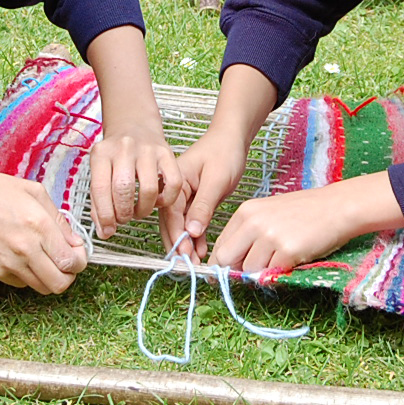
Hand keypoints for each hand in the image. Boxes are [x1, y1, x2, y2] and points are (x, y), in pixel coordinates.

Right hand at [0, 170, 87, 293]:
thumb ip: (59, 218)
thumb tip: (74, 242)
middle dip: (69, 275)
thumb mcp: (33, 191)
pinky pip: (22, 284)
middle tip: (65, 261)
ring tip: (45, 258)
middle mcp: (26, 249)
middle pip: (61, 284)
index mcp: (39, 225)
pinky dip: (29, 275)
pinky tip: (25, 257)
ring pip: (43, 288)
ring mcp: (9, 263)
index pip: (72, 262)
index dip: (80, 261)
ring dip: (50, 277)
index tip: (77, 253)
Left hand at [87, 119, 178, 238]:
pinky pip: (173, 183)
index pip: (101, 189)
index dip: (104, 215)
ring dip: (143, 210)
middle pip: (124, 189)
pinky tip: (156, 201)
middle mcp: (124, 148)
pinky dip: (166, 199)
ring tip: (139, 211)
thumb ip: (98, 201)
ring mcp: (147, 149)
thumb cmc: (114, 154)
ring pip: (149, 189)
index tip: (107, 230)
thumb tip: (104, 231)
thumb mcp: (99, 170)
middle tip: (123, 219)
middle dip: (123, 214)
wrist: (133, 124)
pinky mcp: (167, 153)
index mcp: (102, 153)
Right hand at [159, 127, 247, 260]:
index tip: (183, 255)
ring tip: (196, 263)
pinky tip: (202, 250)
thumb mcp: (215, 179)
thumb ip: (202, 206)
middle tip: (188, 265)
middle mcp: (175, 191)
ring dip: (187, 244)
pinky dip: (197, 237)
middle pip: (171, 222)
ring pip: (181, 225)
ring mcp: (184, 196)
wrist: (233, 139)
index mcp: (174, 182)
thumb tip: (191, 232)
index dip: (176, 236)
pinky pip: (193, 222)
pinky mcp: (196, 201)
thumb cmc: (224, 152)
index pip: (171, 213)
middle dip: (178, 245)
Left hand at [207, 185, 349, 273]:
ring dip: (262, 271)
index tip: (228, 271)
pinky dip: (280, 271)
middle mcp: (253, 222)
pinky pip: (272, 273)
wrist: (337, 207)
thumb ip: (248, 234)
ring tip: (281, 256)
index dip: (223, 262)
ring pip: (249, 270)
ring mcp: (270, 236)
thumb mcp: (268, 213)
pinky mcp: (287, 251)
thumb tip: (230, 262)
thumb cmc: (304, 211)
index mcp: (246, 211)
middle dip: (236, 270)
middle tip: (253, 270)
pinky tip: (294, 257)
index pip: (220, 244)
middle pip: (226, 259)